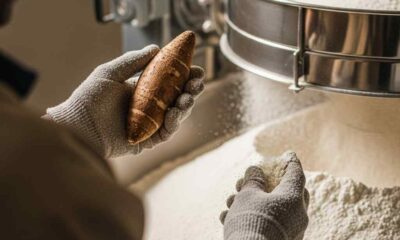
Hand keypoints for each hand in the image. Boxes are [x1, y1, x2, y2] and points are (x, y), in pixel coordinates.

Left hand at [45, 45, 204, 158]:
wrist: (78, 126)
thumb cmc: (89, 98)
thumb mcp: (110, 72)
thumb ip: (132, 61)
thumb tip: (156, 48)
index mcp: (143, 90)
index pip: (170, 82)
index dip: (185, 76)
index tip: (196, 68)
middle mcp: (149, 106)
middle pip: (178, 98)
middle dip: (191, 90)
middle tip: (198, 83)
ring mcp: (150, 123)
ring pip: (176, 115)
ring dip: (186, 106)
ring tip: (188, 97)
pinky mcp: (148, 139)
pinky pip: (166, 132)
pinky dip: (174, 123)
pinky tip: (175, 112)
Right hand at [220, 152, 308, 239]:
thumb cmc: (249, 222)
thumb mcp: (247, 195)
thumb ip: (253, 180)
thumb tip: (256, 172)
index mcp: (293, 199)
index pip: (296, 173)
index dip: (290, 161)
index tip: (288, 154)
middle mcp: (297, 215)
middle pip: (285, 191)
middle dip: (264, 184)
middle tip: (248, 181)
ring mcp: (291, 231)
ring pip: (272, 208)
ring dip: (251, 201)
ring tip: (229, 201)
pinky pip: (269, 223)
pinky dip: (252, 217)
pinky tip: (228, 217)